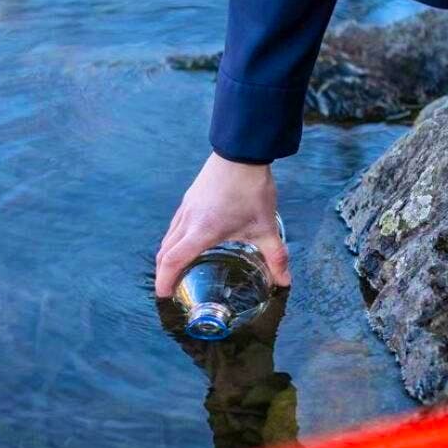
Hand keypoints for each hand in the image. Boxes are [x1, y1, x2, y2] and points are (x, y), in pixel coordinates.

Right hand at [155, 152, 290, 297]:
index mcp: (202, 231)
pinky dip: (173, 241)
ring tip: (175, 271)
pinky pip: (174, 225)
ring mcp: (186, 208)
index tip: (163, 296)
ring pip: (168, 237)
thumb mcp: (266, 226)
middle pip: (165, 252)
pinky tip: (187, 244)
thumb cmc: (251, 189)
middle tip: (169, 290)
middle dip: (163, 273)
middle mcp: (188, 221)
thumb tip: (285, 280)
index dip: (164, 280)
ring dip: (167, 256)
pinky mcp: (189, 199)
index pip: (174, 260)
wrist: (241, 152)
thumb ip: (275, 256)